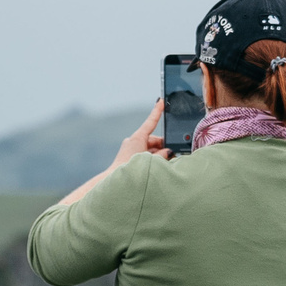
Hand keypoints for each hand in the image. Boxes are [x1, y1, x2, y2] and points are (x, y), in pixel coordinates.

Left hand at [50, 101, 168, 211]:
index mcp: (137, 138)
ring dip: (159, 156)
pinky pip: (145, 156)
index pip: (150, 122)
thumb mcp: (151, 161)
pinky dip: (152, 160)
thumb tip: (168, 152)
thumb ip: (163, 155)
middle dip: (165, 148)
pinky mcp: (130, 158)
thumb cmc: (130, 170)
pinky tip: (157, 169)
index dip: (157, 111)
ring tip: (163, 167)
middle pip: (155, 140)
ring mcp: (131, 150)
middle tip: (173, 157)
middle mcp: (133, 141)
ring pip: (151, 150)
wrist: (113, 184)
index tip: (160, 101)